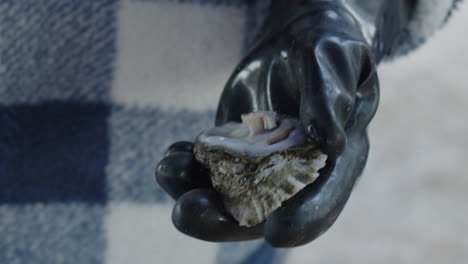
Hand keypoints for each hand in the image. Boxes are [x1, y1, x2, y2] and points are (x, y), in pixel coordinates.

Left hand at [156, 3, 378, 246]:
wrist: (295, 41)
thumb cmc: (323, 46)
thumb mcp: (333, 58)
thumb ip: (330, 95)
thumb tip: (330, 141)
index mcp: (333, 157)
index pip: (324, 197)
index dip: (306, 218)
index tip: (277, 231)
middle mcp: (296, 170)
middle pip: (265, 210)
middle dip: (225, 218)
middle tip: (189, 211)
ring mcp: (262, 163)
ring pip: (229, 195)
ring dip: (195, 192)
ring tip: (169, 169)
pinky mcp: (236, 150)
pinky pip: (210, 169)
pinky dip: (187, 167)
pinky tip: (173, 155)